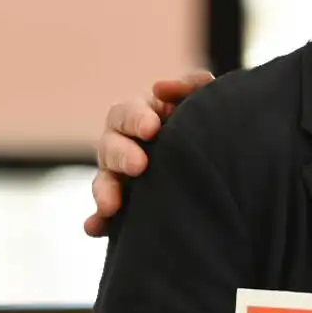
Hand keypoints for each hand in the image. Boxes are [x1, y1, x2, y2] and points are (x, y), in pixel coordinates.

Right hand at [84, 74, 213, 235]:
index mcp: (141, 118)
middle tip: (139, 166)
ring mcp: (118, 177)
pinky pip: (102, 216)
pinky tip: (94, 228)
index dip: (136, 119)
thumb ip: (193, 87)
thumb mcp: (199, 105)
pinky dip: (97, 221)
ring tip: (111, 205)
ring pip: (103, 181)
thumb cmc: (202, 128)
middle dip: (121, 155)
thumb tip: (171, 85)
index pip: (127, 113)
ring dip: (104, 191)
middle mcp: (124, 145)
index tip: (152, 128)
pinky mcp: (120, 206)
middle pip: (110, 146)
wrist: (217, 171)